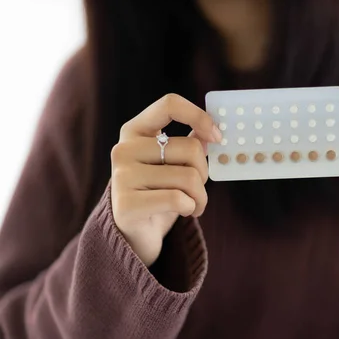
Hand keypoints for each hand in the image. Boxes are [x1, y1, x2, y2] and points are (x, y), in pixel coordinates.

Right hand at [110, 93, 220, 265]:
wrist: (134, 234)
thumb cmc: (158, 193)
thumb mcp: (172, 165)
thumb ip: (188, 144)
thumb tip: (210, 132)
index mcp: (135, 131)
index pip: (169, 104)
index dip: (199, 117)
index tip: (216, 137)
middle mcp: (124, 149)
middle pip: (190, 149)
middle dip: (204, 173)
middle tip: (199, 188)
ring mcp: (122, 176)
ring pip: (188, 177)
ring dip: (201, 196)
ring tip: (193, 204)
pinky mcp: (126, 204)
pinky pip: (178, 199)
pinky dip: (190, 208)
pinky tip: (184, 212)